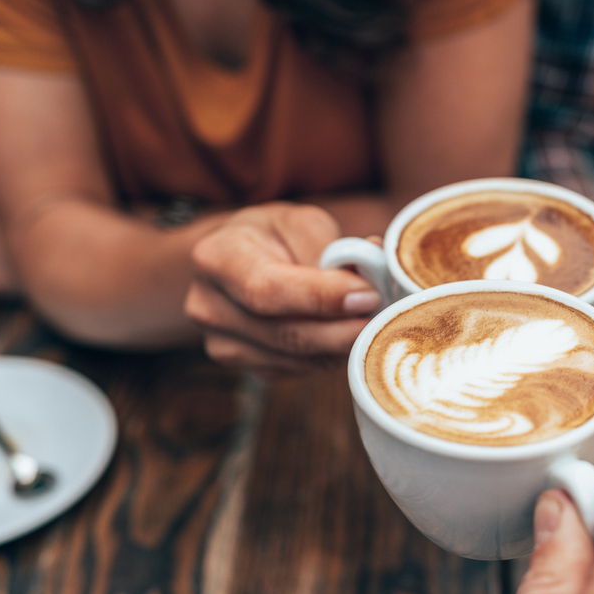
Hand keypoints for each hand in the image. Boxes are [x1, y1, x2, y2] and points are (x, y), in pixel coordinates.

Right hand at [186, 203, 381, 375]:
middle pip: (285, 334)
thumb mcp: (300, 223)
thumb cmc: (275, 236)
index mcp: (216, 258)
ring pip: (296, 360)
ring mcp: (222, 343)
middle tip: (384, 317)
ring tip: (370, 322)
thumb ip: (333, 248)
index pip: (267, 290)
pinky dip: (328, 356)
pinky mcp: (244, 366)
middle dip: (343, 330)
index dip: (321, 298)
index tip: (367, 295)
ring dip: (342, 345)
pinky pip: (296, 371)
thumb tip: (372, 274)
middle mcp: (208, 306)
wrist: (239, 261)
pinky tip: (341, 334)